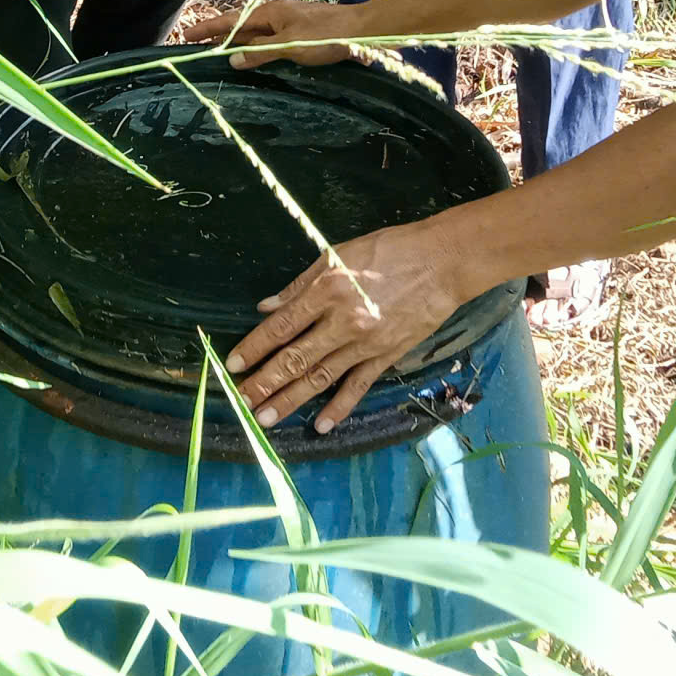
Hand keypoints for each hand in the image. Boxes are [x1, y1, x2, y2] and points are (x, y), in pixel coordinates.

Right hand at [179, 0, 357, 67]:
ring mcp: (288, 23)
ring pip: (255, 34)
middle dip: (218, 36)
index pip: (230, 21)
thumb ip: (260, 52)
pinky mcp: (300, 33)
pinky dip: (256, 48)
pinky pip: (269, 40)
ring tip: (218, 53)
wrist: (363, 29)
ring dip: (236, 43)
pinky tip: (255, 57)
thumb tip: (231, 59)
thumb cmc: (326, 35)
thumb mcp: (290, 46)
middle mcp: (275, 15)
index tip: (187, 35)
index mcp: (269, 13)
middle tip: (196, 46)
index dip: (208, 28)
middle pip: (240, 26)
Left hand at [227, 219, 471, 432]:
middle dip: (265, 382)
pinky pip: (358, 385)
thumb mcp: (338, 254)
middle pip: (296, 357)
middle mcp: (342, 321)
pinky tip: (321, 425)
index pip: (281, 326)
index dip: (255, 347)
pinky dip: (339, 407)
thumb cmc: (389, 250)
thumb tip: (267, 307)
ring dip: (291, 400)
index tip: (233, 365)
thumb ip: (300, 285)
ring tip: (266, 419)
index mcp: (326, 290)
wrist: (442, 263)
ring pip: (321, 377)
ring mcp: (365, 343)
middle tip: (241, 403)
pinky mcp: (387, 355)